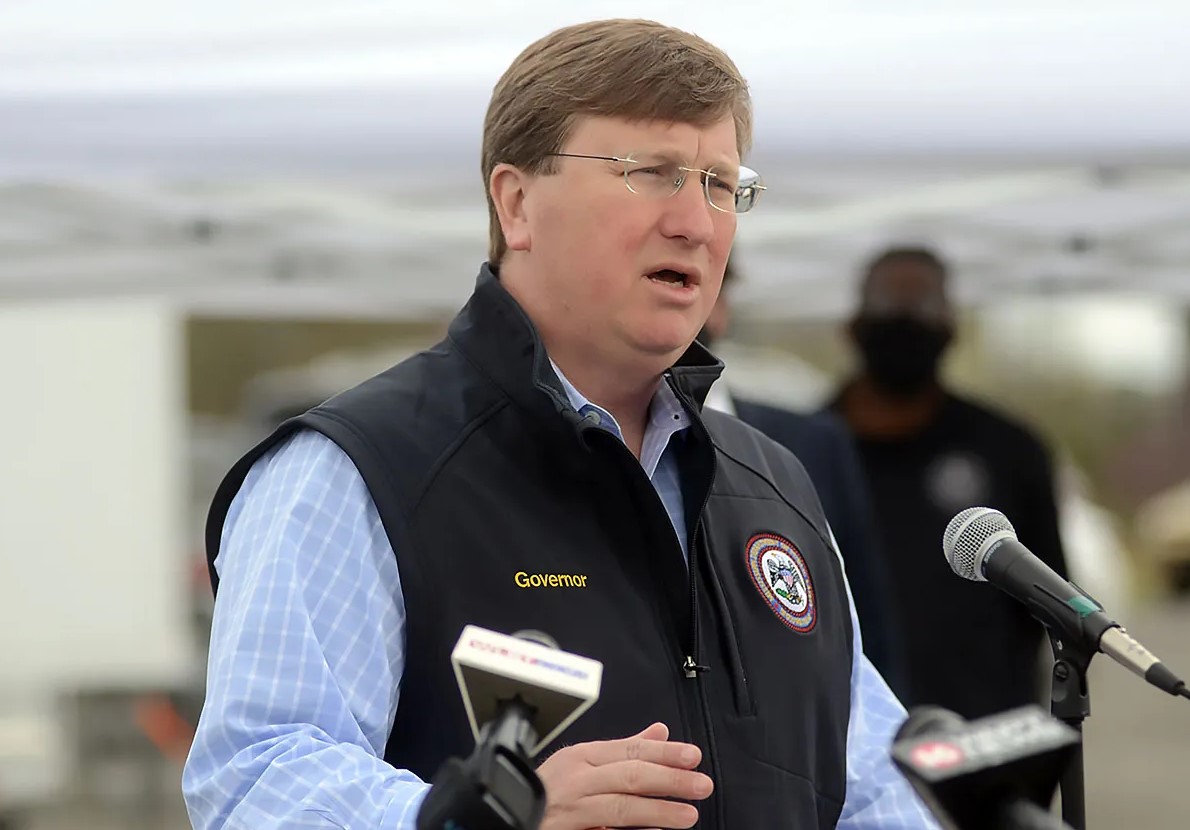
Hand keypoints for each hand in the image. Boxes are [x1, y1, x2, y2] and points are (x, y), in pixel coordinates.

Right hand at [535, 722, 711, 829]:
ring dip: (658, 810)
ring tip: (688, 814)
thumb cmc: (549, 792)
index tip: (692, 756)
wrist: (508, 818)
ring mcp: (571, 809)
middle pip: (629, 775)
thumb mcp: (583, 763)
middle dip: (669, 779)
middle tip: (701, 784)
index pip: (629, 750)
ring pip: (620, 806)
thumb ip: (624, 749)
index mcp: (581, 756)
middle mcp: (575, 780)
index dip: (664, 753)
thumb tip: (660, 732)